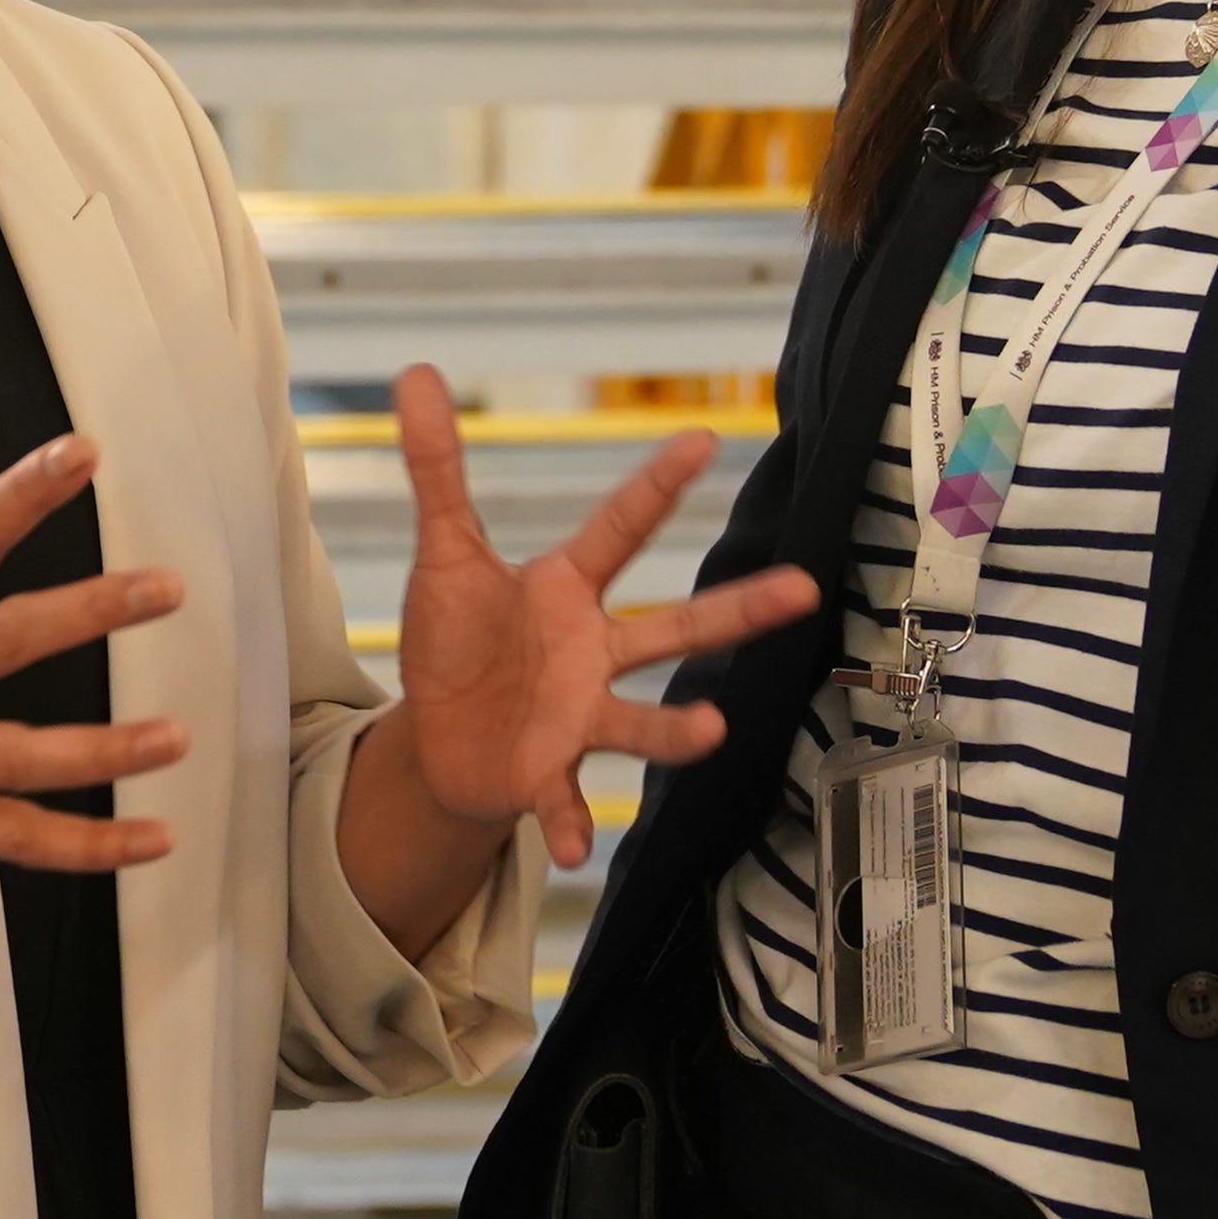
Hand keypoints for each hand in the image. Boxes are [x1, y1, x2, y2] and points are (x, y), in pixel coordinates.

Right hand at [0, 383, 189, 1092]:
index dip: (24, 491)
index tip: (82, 453)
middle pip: (9, 638)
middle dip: (92, 610)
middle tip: (167, 587)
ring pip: (25, 757)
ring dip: (105, 749)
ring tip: (176, 736)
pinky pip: (16, 837)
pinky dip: (85, 847)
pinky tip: (153, 839)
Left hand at [379, 366, 821, 868]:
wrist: (442, 737)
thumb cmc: (457, 638)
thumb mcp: (442, 551)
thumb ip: (436, 468)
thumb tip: (414, 370)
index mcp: (566, 589)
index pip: (619, 527)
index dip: (657, 484)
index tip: (704, 438)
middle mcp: (591, 651)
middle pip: (675, 626)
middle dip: (739, 610)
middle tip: (803, 589)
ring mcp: (577, 715)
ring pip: (639, 721)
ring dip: (674, 730)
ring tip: (710, 732)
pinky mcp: (546, 772)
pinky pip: (565, 799)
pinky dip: (570, 821)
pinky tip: (574, 848)